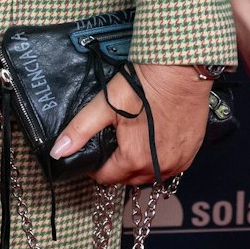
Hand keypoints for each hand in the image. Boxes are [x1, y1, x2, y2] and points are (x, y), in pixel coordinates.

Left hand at [51, 63, 213, 185]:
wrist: (181, 69)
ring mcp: (178, 162)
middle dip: (117, 167)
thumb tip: (57, 151)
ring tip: (134, 142)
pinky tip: (155, 141)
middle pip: (129, 179)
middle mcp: (158, 168)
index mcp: (134, 159)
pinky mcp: (191, 152)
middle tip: (114, 143)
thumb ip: (80, 130)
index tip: (96, 151)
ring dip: (140, 165)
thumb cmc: (144, 84)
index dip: (96, 166)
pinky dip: (160, 159)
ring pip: (150, 175)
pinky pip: (171, 167)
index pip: (106, 178)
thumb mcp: (107, 104)